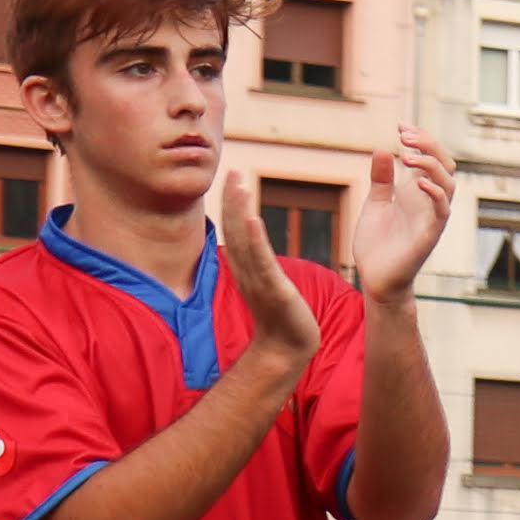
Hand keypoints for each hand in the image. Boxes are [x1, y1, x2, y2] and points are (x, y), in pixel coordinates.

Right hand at [215, 160, 321, 372]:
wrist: (288, 349)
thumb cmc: (282, 317)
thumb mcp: (268, 284)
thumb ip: (261, 266)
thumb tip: (258, 249)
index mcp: (247, 267)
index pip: (236, 229)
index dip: (232, 203)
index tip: (233, 178)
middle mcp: (247, 270)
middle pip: (235, 228)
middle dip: (232, 199)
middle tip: (231, 170)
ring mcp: (258, 279)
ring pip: (245, 239)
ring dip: (240, 209)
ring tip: (239, 184)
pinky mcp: (273, 289)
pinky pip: (261, 260)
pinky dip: (255, 238)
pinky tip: (251, 217)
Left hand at [347, 130, 453, 300]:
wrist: (376, 279)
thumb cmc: (378, 245)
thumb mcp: (375, 204)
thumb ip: (381, 180)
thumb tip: (382, 150)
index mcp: (416, 193)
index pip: (430, 158)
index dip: (420, 139)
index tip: (400, 125)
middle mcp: (429, 202)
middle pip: (444, 164)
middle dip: (428, 145)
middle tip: (403, 135)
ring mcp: (431, 218)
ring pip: (448, 183)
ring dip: (431, 165)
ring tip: (407, 155)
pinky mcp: (429, 234)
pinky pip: (442, 211)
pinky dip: (434, 193)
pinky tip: (415, 181)